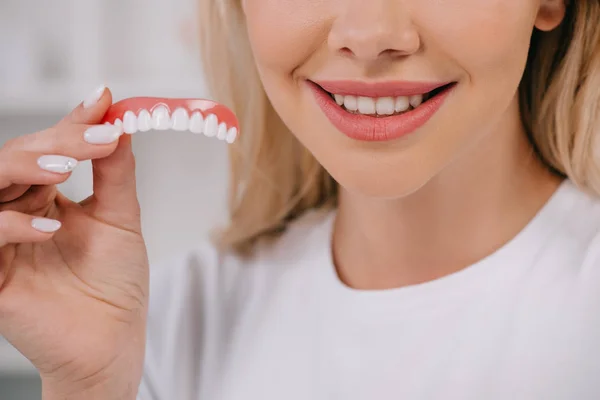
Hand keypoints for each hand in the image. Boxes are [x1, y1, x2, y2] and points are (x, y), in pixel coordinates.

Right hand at [0, 86, 148, 398]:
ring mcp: (1, 241)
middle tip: (96, 136)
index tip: (104, 100)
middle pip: (13, 159)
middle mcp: (18, 212)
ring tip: (64, 170)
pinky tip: (51, 229)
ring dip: (23, 168)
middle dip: (54, 142)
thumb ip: (115, 174)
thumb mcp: (120, 220)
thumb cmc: (115, 283)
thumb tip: (121, 123)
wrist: (112, 338)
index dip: (73, 124)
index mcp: (45, 198)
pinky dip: (11, 226)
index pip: (49, 149)